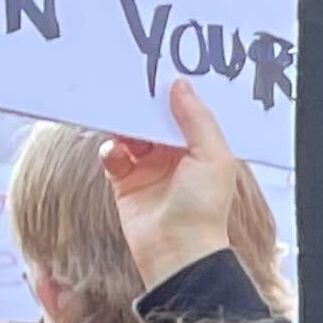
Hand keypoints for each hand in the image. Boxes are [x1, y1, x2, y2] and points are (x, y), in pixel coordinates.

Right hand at [101, 78, 248, 290]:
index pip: (183, 113)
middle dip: (141, 106)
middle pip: (152, 120)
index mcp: (200, 148)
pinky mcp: (124, 181)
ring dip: (123, 126)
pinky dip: (110, 150)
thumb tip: (181, 85)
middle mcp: (174, 156)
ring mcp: (148, 167)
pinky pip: (111, 154)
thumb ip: (196, 120)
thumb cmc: (203, 208)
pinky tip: (115, 154)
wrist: (176, 249)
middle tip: (129, 87)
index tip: (156, 73)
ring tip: (120, 122)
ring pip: (128, 133)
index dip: (170, 95)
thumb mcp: (212, 157)